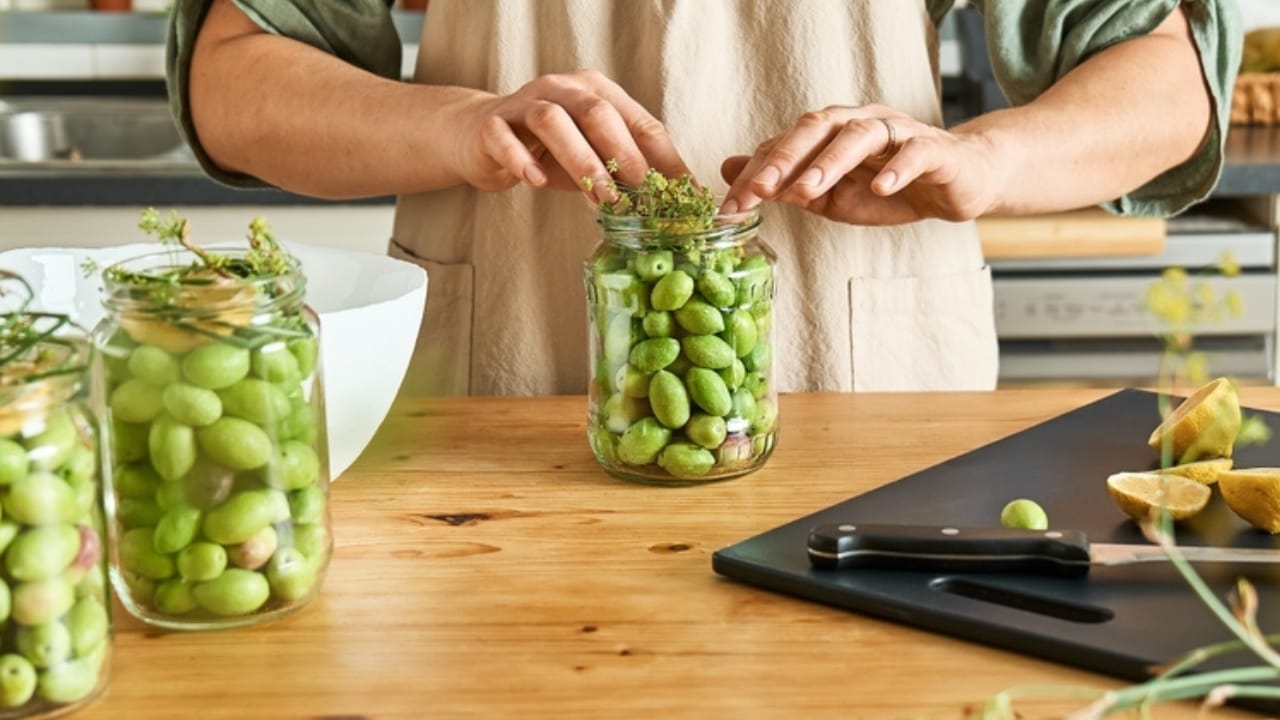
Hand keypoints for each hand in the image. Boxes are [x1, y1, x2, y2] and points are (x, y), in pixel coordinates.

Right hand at [448, 69, 689, 201]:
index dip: (663, 158)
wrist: (481, 136)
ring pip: (554, 121)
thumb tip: (676, 202)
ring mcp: (524, 103)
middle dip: (623, 153)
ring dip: (580, 160)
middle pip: (598, 112)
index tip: (681, 194)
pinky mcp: (491, 125)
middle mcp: (563, 88)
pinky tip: (536, 182)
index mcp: (597, 92)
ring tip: (598, 196)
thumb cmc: (547, 150)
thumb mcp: (594, 158)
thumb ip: (627, 172)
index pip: (640, 121)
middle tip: (640, 191)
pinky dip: (520, 159)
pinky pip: (503, 137)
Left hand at [720, 105, 1003, 224]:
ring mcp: (898, 133)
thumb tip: (730, 171)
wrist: (956, 185)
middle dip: (785, 157)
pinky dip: (898, 168)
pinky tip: (881, 189)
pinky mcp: (934, 149)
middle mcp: (860, 123)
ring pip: (860, 135)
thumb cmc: (887, 188)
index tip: (731, 205)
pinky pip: (916, 152)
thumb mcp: (830, 195)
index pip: (787, 144)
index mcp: (831, 132)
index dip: (756, 173)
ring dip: (831, 162)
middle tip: (760, 189)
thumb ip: (785, 184)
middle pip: (817, 126)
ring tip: (809, 190)